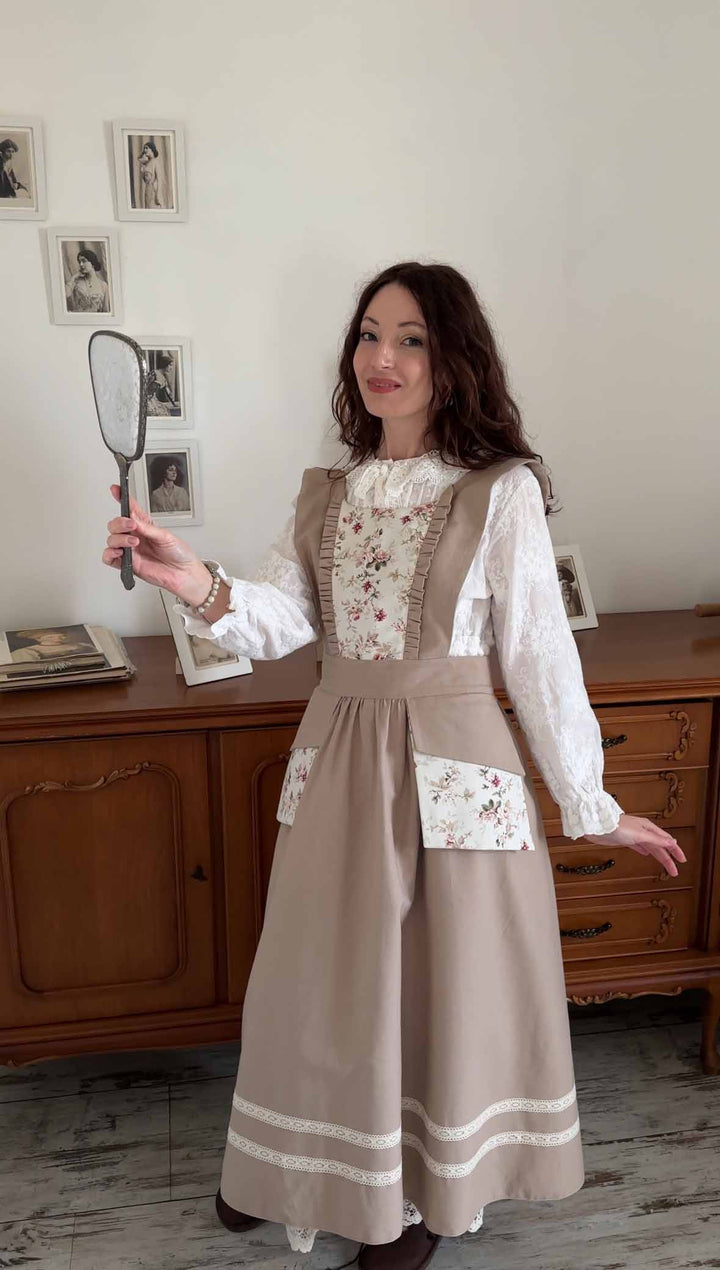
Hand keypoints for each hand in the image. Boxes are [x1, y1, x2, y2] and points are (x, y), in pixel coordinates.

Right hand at [102, 484, 210, 604]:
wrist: (184, 574)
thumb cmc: (179, 554)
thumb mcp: (166, 536)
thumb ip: (147, 528)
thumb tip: (133, 519)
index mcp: (145, 526)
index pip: (130, 509)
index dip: (122, 498)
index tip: (115, 489)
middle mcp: (135, 537)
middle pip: (115, 525)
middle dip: (120, 523)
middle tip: (131, 525)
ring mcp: (131, 550)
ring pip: (111, 540)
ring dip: (119, 538)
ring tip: (133, 542)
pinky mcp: (128, 564)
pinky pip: (109, 558)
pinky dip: (109, 553)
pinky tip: (119, 552)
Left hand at [583, 814, 685, 877]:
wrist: (598, 825)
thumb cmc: (617, 826)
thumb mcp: (640, 834)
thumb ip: (656, 840)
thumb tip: (672, 842)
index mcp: (649, 828)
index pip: (667, 840)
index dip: (675, 850)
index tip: (682, 860)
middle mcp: (643, 831)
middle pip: (660, 847)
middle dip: (668, 858)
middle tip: (674, 871)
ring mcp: (634, 836)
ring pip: (651, 848)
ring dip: (659, 856)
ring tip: (665, 865)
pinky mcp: (625, 840)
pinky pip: (639, 846)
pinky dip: (644, 851)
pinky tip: (646, 854)